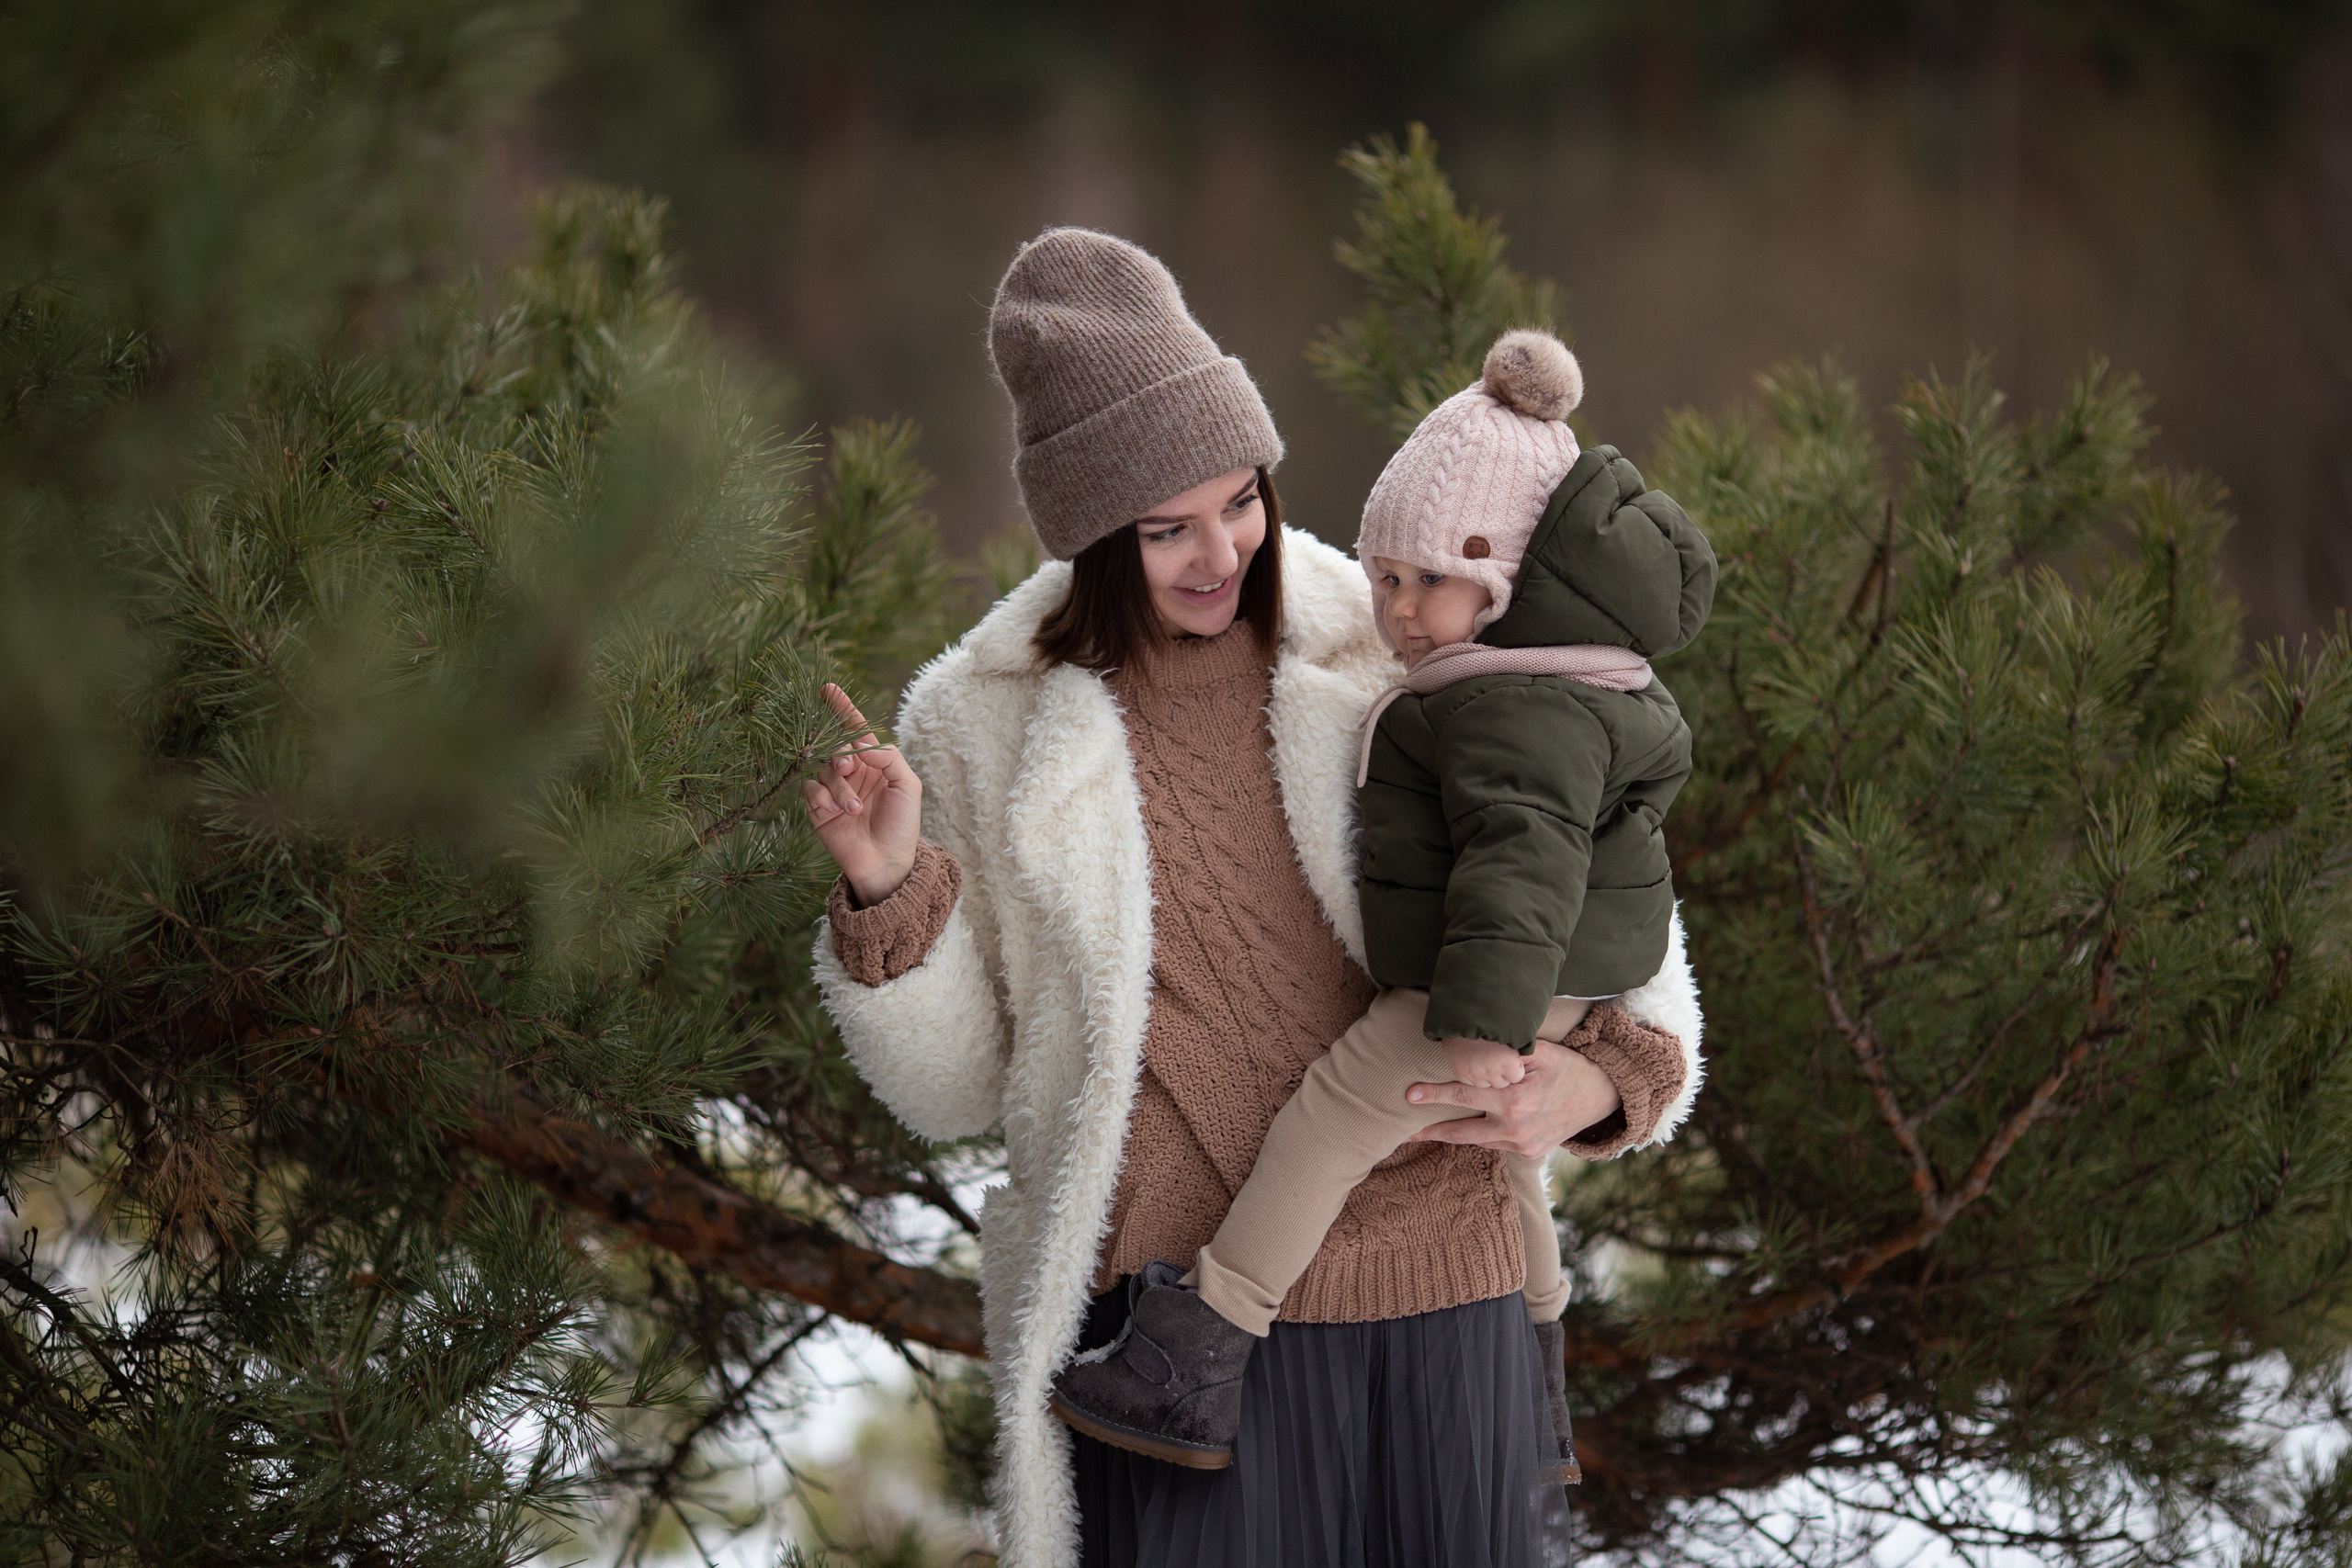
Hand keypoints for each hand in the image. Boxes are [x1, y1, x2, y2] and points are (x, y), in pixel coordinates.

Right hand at [800, 684, 921, 906]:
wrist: (887, 863)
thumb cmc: (903, 825)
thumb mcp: (907, 786)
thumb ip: (888, 758)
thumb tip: (860, 744)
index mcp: (874, 763)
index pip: (855, 730)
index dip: (842, 709)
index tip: (827, 689)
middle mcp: (853, 773)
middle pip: (836, 749)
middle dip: (840, 755)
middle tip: (849, 769)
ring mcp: (834, 790)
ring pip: (823, 770)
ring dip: (837, 787)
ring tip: (852, 809)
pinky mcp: (818, 809)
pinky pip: (809, 790)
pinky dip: (821, 797)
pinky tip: (835, 812)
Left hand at [1405, 1040, 1622, 1159]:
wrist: (1603, 1096)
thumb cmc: (1567, 1067)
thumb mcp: (1540, 1052)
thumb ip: (1505, 1054)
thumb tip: (1473, 1045)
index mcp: (1513, 1100)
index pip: (1464, 1094)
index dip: (1434, 1094)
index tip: (1408, 1095)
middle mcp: (1515, 1127)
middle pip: (1461, 1131)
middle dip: (1429, 1131)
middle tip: (1401, 1132)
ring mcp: (1523, 1144)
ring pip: (1477, 1141)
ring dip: (1452, 1136)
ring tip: (1422, 1133)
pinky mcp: (1530, 1153)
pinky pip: (1498, 1144)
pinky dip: (1483, 1136)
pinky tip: (1468, 1129)